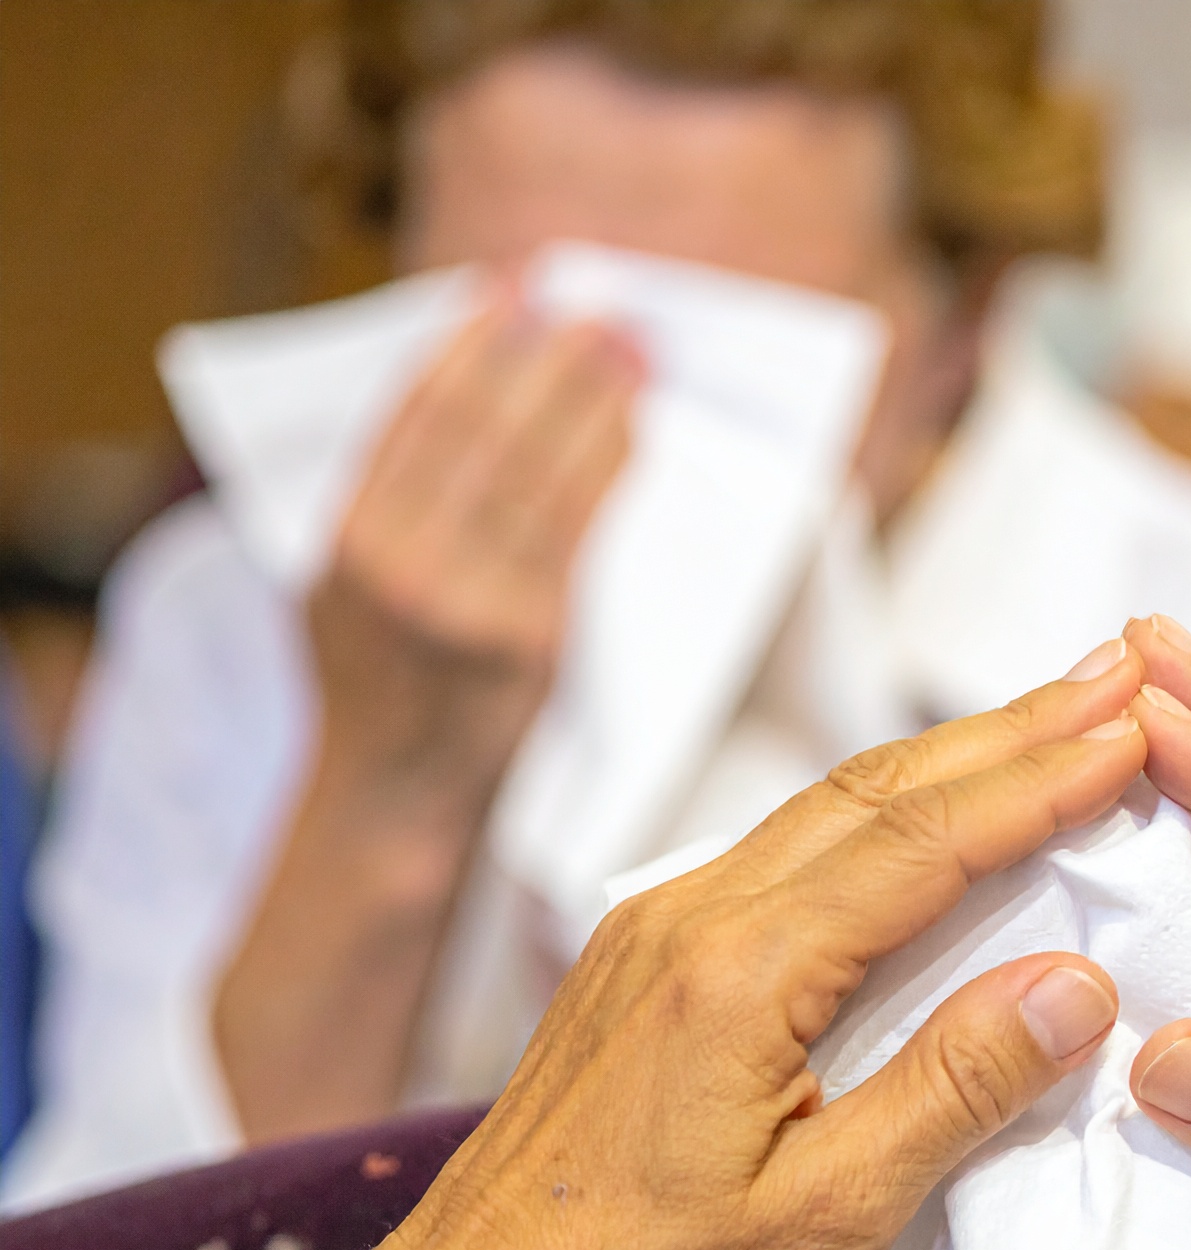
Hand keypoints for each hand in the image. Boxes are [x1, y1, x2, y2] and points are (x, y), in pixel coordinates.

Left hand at [290, 642, 1150, 1249]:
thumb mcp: (824, 1221)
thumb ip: (952, 1092)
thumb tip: (1078, 985)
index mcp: (742, 971)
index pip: (924, 842)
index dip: (1040, 783)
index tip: (1135, 731)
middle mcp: (692, 916)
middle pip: (876, 788)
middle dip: (1008, 729)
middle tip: (1116, 676)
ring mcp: (656, 927)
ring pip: (825, 806)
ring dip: (946, 759)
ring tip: (1047, 722)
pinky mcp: (640, 957)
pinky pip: (782, 848)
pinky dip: (880, 811)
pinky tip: (924, 815)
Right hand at [308, 283, 642, 816]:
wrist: (393, 797)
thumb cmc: (376, 684)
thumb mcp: (339, 583)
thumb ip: (381, 499)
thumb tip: (451, 394)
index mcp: (348, 535)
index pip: (412, 411)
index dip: (465, 341)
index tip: (508, 290)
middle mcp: (401, 562)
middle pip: (482, 429)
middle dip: (544, 356)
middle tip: (596, 305)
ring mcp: (468, 600)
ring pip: (537, 472)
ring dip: (589, 400)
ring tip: (629, 349)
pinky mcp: (530, 637)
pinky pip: (576, 531)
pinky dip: (606, 469)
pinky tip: (630, 431)